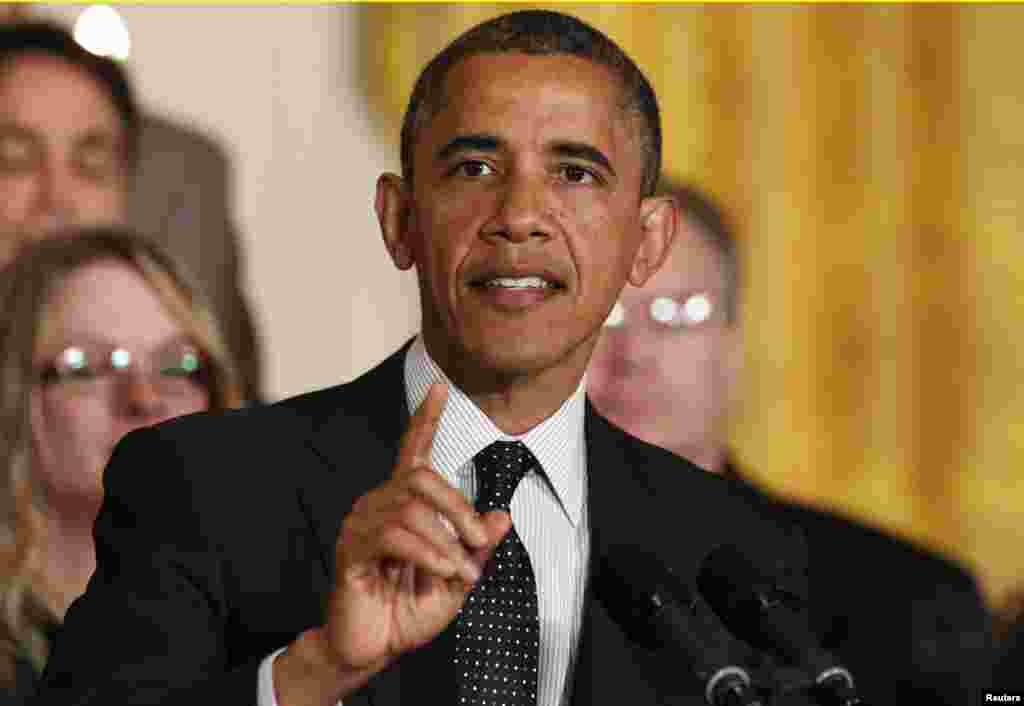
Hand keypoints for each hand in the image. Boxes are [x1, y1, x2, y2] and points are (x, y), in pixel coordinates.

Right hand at [275, 382, 511, 704]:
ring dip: (446, 541)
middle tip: (479, 542)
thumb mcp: (456, 580)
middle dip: (459, 507)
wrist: (373, 649)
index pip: (413, 451)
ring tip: (459, 572)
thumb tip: (503, 516)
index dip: (425, 418)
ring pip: (411, 507)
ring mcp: (360, 524)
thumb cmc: (408, 612)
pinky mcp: (352, 549)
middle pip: (421, 476)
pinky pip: (394, 535)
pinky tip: (441, 572)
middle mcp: (378, 504)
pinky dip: (427, 553)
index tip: (440, 386)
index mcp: (402, 504)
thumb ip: (477, 549)